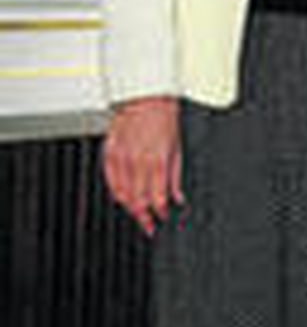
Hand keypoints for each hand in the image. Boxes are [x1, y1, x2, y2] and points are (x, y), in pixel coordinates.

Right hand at [103, 96, 183, 236]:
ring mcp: (121, 158)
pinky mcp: (109, 153)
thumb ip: (175, 177)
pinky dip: (116, 192)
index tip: (164, 219)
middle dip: (145, 217)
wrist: (145, 99)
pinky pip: (110, 180)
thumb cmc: (164, 120)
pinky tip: (123, 199)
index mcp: (157, 161)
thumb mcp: (177, 149)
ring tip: (138, 216)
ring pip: (122, 193)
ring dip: (131, 208)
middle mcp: (137, 162)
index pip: (157, 197)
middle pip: (138, 200)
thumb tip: (178, 198)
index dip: (160, 212)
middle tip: (150, 227)